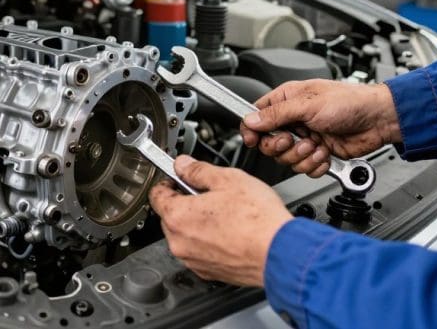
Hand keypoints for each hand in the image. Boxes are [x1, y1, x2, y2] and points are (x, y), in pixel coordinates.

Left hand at [149, 155, 292, 286]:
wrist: (280, 253)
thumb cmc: (258, 219)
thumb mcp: (228, 179)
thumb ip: (198, 170)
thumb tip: (183, 164)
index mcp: (178, 217)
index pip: (156, 194)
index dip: (168, 180)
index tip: (178, 176)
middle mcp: (180, 243)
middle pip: (171, 216)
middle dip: (186, 202)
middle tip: (210, 193)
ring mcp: (194, 260)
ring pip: (186, 235)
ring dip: (198, 223)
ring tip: (226, 213)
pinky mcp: (209, 272)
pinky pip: (200, 252)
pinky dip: (210, 241)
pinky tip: (231, 231)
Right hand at [239, 80, 401, 177]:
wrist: (377, 120)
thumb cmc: (349, 102)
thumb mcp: (308, 104)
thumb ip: (277, 114)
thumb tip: (251, 120)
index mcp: (287, 101)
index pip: (257, 116)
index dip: (252, 130)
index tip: (253, 139)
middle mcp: (294, 120)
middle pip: (269, 144)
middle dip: (283, 147)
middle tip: (295, 139)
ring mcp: (306, 138)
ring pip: (287, 160)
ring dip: (303, 156)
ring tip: (318, 144)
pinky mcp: (318, 154)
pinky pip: (305, 168)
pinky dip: (316, 164)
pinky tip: (326, 152)